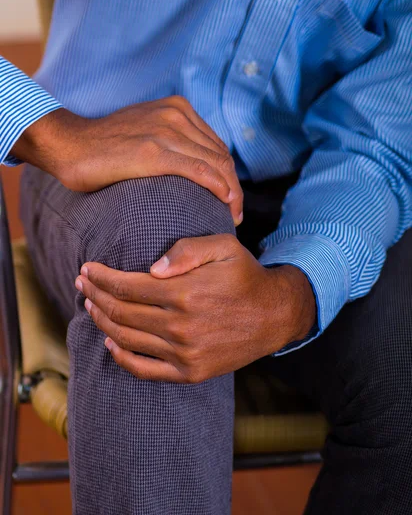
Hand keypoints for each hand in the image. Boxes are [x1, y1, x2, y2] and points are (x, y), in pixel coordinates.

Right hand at [11, 96, 242, 223]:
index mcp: (178, 108)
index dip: (229, 174)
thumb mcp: (146, 130)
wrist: (69, 145)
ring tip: (232, 215)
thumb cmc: (104, 146)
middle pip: (221, 155)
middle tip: (235, 213)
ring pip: (216, 164)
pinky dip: (218, 187)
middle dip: (235, 187)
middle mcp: (176, 114)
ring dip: (231, 193)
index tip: (230, 198)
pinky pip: (199, 170)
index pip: (217, 145)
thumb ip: (171, 139)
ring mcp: (165, 130)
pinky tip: (225, 202)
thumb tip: (193, 164)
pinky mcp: (154, 152)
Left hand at [75, 234, 315, 382]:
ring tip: (90, 306)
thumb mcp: (224, 247)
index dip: (102, 277)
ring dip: (102, 321)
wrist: (275, 315)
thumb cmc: (245, 276)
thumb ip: (187, 251)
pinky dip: (122, 357)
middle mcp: (181, 325)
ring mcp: (184, 353)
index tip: (87, 269)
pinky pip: (145, 369)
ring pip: (127, 338)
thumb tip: (151, 268)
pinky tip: (110, 342)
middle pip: (121, 311)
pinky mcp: (190, 372)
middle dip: (95, 295)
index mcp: (185, 292)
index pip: (127, 286)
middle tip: (82, 284)